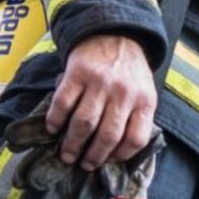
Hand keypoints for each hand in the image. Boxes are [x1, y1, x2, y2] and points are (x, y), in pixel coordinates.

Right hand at [47, 34, 156, 170]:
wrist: (115, 33)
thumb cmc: (129, 71)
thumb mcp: (144, 92)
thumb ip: (136, 117)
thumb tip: (118, 152)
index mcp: (144, 101)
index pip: (135, 138)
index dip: (121, 155)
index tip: (108, 161)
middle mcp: (123, 93)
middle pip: (107, 135)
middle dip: (93, 156)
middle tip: (83, 165)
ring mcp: (100, 83)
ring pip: (84, 123)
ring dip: (72, 143)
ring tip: (67, 154)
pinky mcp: (77, 72)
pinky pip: (63, 102)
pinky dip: (56, 119)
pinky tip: (53, 129)